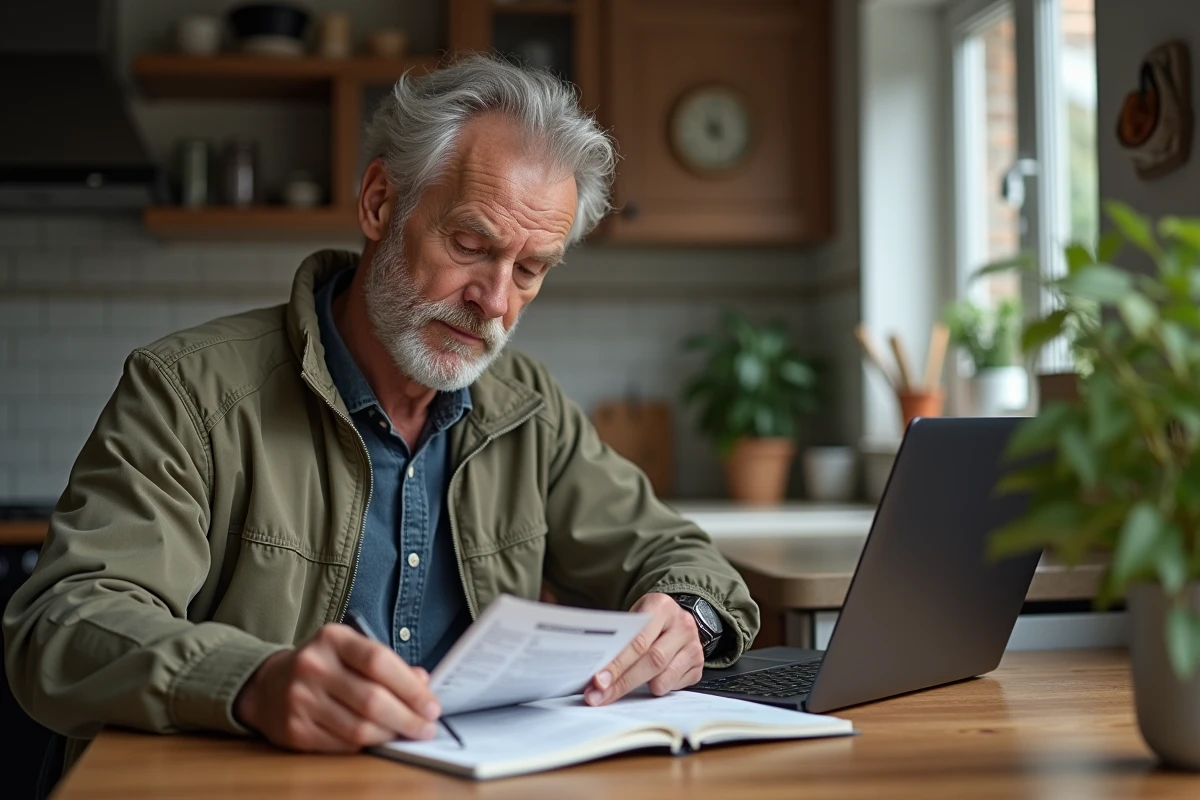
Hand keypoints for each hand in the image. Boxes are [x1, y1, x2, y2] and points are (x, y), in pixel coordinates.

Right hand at [234, 623, 440, 751]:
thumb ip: (387, 664)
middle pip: (372, 700)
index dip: (411, 687)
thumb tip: (423, 682)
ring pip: (359, 728)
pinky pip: (342, 744)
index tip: (431, 705)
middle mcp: (313, 666)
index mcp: (332, 639)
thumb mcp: (351, 651)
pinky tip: (377, 739)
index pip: (379, 661)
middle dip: (408, 719)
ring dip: (390, 735)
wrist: (267, 685)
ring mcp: (300, 699)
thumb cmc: (323, 666)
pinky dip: (366, 744)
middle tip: (427, 727)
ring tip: (407, 735)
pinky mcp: (294, 730)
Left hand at [585, 592, 704, 705]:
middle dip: (623, 682)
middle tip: (599, 695)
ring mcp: (694, 646)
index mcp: (662, 607)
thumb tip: (598, 668)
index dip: (618, 664)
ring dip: (640, 689)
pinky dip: (657, 689)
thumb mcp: (635, 615)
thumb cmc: (649, 619)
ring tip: (618, 692)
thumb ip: (622, 637)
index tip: (598, 681)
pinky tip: (646, 685)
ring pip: (664, 678)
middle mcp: (683, 626)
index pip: (638, 641)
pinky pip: (675, 686)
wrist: (678, 617)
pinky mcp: (698, 665)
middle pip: (652, 661)